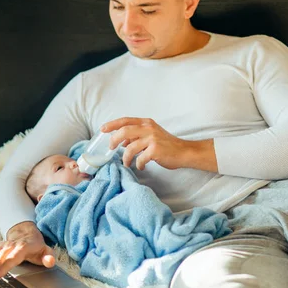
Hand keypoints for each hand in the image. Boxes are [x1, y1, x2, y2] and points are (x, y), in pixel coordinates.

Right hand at [0, 221, 54, 287]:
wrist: (27, 233)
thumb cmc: (36, 246)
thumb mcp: (46, 251)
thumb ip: (48, 257)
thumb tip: (50, 261)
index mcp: (23, 246)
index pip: (14, 255)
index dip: (6, 264)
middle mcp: (10, 245)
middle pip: (0, 258)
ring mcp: (2, 246)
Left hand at [101, 117, 217, 171]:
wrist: (184, 152)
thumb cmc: (167, 145)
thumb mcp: (151, 136)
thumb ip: (137, 136)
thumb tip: (121, 141)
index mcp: (146, 123)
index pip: (125, 120)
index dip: (112, 124)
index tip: (102, 129)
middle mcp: (148, 128)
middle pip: (124, 131)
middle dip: (114, 140)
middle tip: (111, 148)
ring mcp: (152, 139)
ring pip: (130, 148)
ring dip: (125, 158)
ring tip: (126, 163)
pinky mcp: (155, 150)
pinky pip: (140, 159)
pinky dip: (138, 164)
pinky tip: (140, 167)